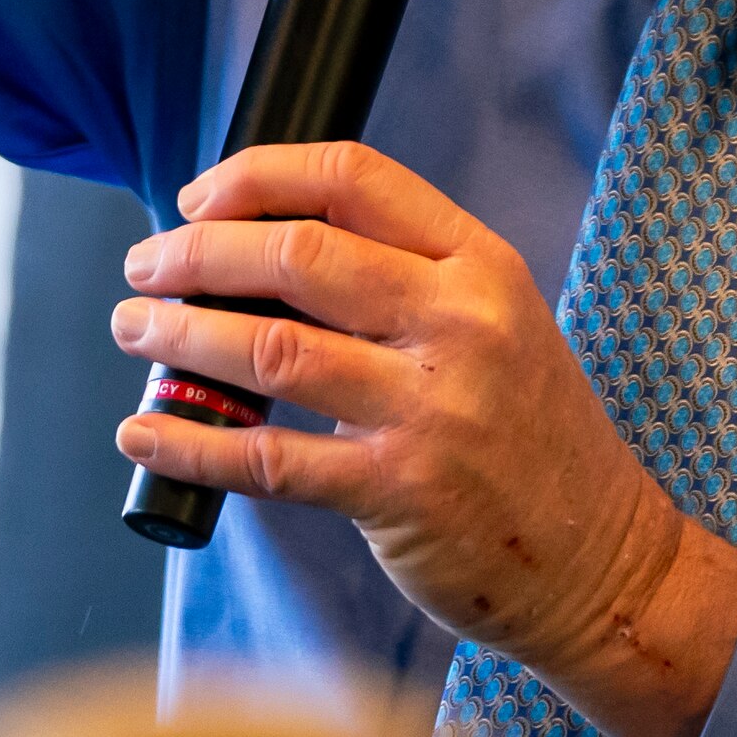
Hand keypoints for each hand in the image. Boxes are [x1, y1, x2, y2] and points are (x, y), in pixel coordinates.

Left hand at [112, 143, 736, 736]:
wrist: (601, 560)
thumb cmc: (528, 434)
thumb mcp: (494, 322)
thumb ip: (403, 278)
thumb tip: (256, 249)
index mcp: (479, 265)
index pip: (353, 178)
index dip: (257, 176)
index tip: (196, 198)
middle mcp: (459, 324)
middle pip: (298, 255)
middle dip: (197, 254)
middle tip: (144, 266)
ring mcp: (431, 410)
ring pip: (270, 348)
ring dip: (181, 336)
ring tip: (135, 331)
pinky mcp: (399, 493)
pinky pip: (270, 458)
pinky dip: (193, 438)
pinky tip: (145, 427)